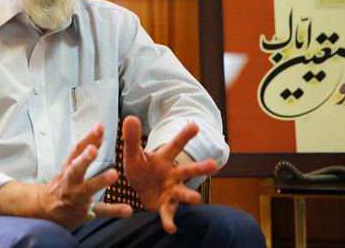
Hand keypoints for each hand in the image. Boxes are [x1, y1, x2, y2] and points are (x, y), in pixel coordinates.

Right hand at [38, 122, 132, 227]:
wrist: (47, 208)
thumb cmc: (63, 181)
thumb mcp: (71, 164)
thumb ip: (87, 147)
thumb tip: (98, 127)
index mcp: (68, 167)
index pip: (76, 150)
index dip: (87, 138)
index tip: (98, 126)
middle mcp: (70, 180)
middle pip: (76, 168)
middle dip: (84, 159)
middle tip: (93, 150)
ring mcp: (76, 196)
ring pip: (87, 189)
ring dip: (100, 181)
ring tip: (114, 174)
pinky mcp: (84, 212)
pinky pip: (100, 211)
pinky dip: (114, 211)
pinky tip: (127, 209)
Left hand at [122, 116, 218, 232]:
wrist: (141, 189)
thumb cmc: (141, 169)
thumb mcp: (133, 155)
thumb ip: (132, 139)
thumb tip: (130, 117)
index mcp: (164, 159)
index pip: (175, 146)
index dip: (184, 136)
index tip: (195, 125)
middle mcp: (172, 174)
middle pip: (187, 170)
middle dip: (200, 168)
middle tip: (214, 166)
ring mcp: (171, 190)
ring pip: (183, 192)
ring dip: (190, 196)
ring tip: (196, 199)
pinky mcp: (165, 205)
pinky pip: (168, 213)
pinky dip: (169, 221)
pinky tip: (171, 229)